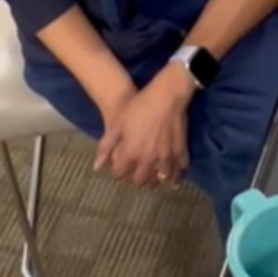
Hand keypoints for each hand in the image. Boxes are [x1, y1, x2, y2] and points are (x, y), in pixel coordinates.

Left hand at [94, 64, 194, 186]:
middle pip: (141, 180)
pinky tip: (173, 171)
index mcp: (130, 154)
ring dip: (156, 179)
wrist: (167, 96)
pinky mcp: (180, 151)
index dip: (117, 172)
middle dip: (136, 179)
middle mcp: (148, 160)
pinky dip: (176, 173)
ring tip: (154, 175)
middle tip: (135, 173)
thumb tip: (96, 166)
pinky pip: (179, 169)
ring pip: (161, 178)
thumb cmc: (139, 106)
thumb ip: (106, 146)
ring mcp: (166, 157)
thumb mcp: (117, 123)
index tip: (118, 168)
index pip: (120, 174)